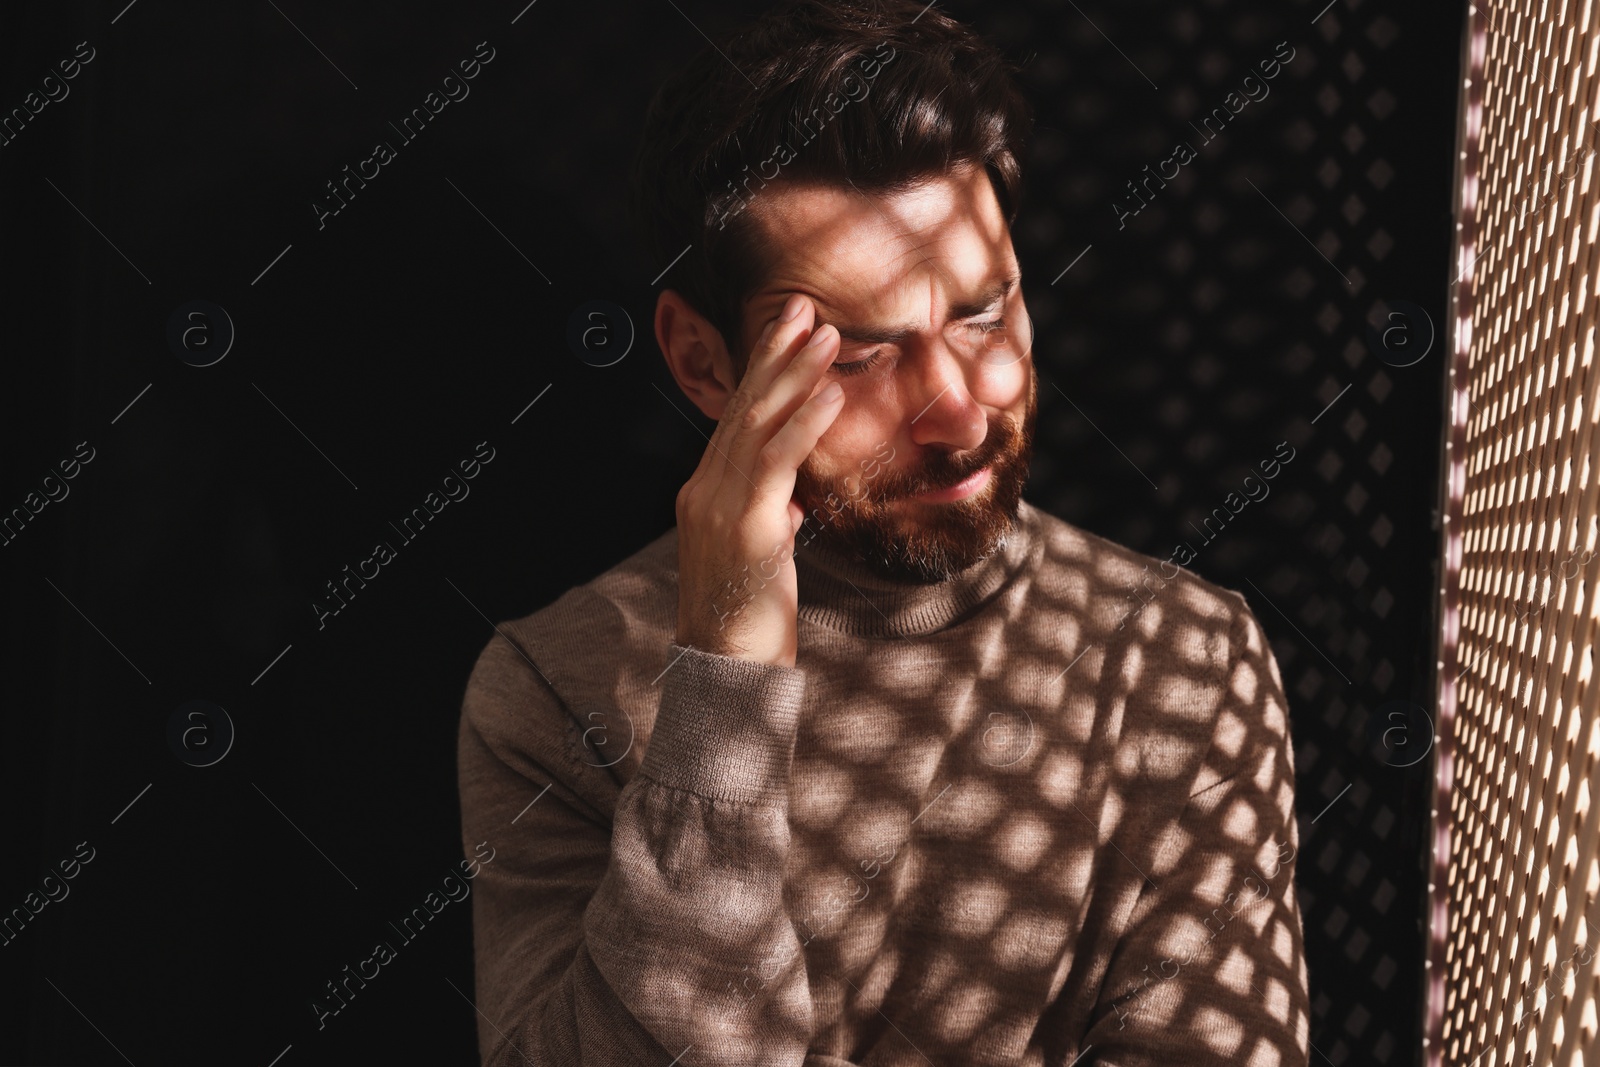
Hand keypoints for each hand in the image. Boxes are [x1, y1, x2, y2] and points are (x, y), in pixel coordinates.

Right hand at [674, 294, 843, 667]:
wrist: (729, 671)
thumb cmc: (749, 619)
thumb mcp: (759, 555)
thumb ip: (768, 517)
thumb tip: (791, 499)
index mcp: (705, 493)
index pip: (735, 418)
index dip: (763, 370)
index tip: (789, 330)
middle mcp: (704, 491)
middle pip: (741, 407)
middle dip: (774, 353)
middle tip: (803, 307)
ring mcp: (720, 506)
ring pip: (757, 423)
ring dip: (794, 374)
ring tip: (826, 336)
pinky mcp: (747, 527)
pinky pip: (777, 462)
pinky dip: (804, 422)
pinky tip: (830, 394)